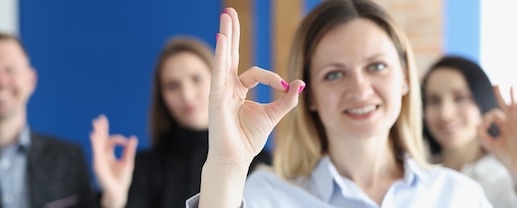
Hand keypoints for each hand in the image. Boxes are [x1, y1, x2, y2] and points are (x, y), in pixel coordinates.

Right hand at [90, 115, 137, 207]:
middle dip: (100, 129)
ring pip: (97, 144)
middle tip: (99, 118)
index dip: (118, 139)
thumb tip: (133, 138)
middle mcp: (102, 156)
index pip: (110, 141)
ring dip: (97, 134)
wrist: (118, 192)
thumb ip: (129, 150)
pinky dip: (95, 144)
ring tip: (95, 124)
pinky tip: (93, 136)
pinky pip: (95, 152)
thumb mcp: (128, 162)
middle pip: (100, 140)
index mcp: (108, 155)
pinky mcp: (98, 165)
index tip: (126, 142)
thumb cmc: (122, 179)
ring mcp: (99, 160)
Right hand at [207, 7, 304, 167]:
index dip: (270, 76)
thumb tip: (300, 83)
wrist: (235, 158)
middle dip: (231, 33)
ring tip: (226, 16)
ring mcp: (219, 90)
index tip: (284, 86)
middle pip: (230, 54)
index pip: (253, 72)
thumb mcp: (273, 115)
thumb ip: (286, 99)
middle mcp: (226, 87)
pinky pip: (219, 72)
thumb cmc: (248, 139)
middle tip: (229, 12)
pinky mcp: (216, 97)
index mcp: (237, 90)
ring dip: (225, 35)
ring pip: (223, 57)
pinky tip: (223, 39)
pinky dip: (221, 55)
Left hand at [478, 86, 516, 198]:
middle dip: (501, 95)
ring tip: (513, 86)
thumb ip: (481, 135)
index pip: (495, 114)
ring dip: (515, 97)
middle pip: (507, 106)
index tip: (482, 127)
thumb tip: (476, 125)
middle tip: (496, 84)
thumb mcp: (489, 144)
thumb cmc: (506, 157)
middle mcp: (513, 123)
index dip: (485, 119)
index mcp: (505, 126)